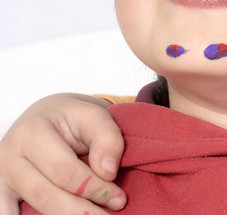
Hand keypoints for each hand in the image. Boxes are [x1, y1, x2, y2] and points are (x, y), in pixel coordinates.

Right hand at [0, 94, 126, 213]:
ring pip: (32, 208)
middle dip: (81, 210)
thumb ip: (107, 138)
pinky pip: (8, 213)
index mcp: (32, 131)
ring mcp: (1, 176)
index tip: (119, 199)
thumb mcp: (94, 116)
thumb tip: (108, 172)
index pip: (65, 171)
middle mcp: (9, 155)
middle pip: (45, 195)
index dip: (94, 188)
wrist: (46, 117)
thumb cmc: (72, 119)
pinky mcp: (0, 192)